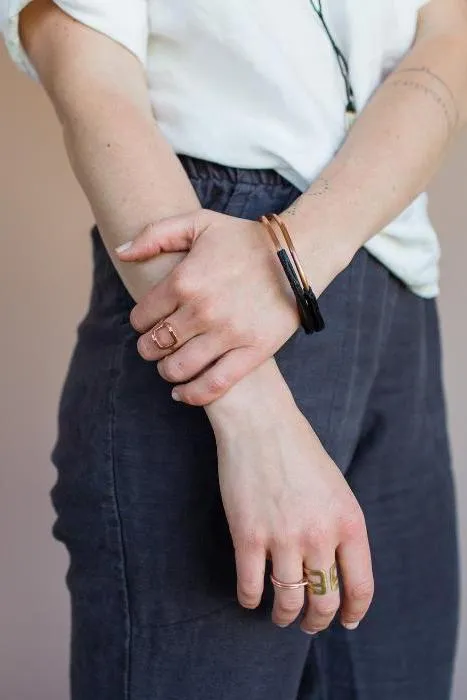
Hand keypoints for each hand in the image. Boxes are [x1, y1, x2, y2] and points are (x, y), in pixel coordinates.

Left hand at [116, 209, 342, 404]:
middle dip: (149, 348)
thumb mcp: (199, 223)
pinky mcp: (252, 352)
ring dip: (167, 371)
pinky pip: (213, 385)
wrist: (298, 255)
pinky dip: (192, 395)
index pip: (141, 317)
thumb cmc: (244, 239)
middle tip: (157, 345)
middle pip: (154, 345)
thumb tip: (121, 252)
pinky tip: (183, 392)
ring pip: (178, 369)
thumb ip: (155, 234)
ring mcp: (227, 334)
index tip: (150, 322)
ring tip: (171, 365)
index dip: (140, 323)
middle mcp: (202, 310)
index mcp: (184, 280)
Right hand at [206, 364, 373, 633]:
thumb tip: (335, 570)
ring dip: (285, 616)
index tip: (347, 621)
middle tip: (309, 623)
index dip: (354, 612)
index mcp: (348, 521)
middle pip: (324, 601)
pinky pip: (251, 587)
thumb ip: (340, 528)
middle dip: (317, 621)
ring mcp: (283, 537)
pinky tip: (250, 598)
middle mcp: (320, 534)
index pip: (360, 587)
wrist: (261, 422)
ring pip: (288, 601)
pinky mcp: (249, 535)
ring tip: (281, 616)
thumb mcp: (336, 488)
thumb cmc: (299, 450)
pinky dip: (250, 600)